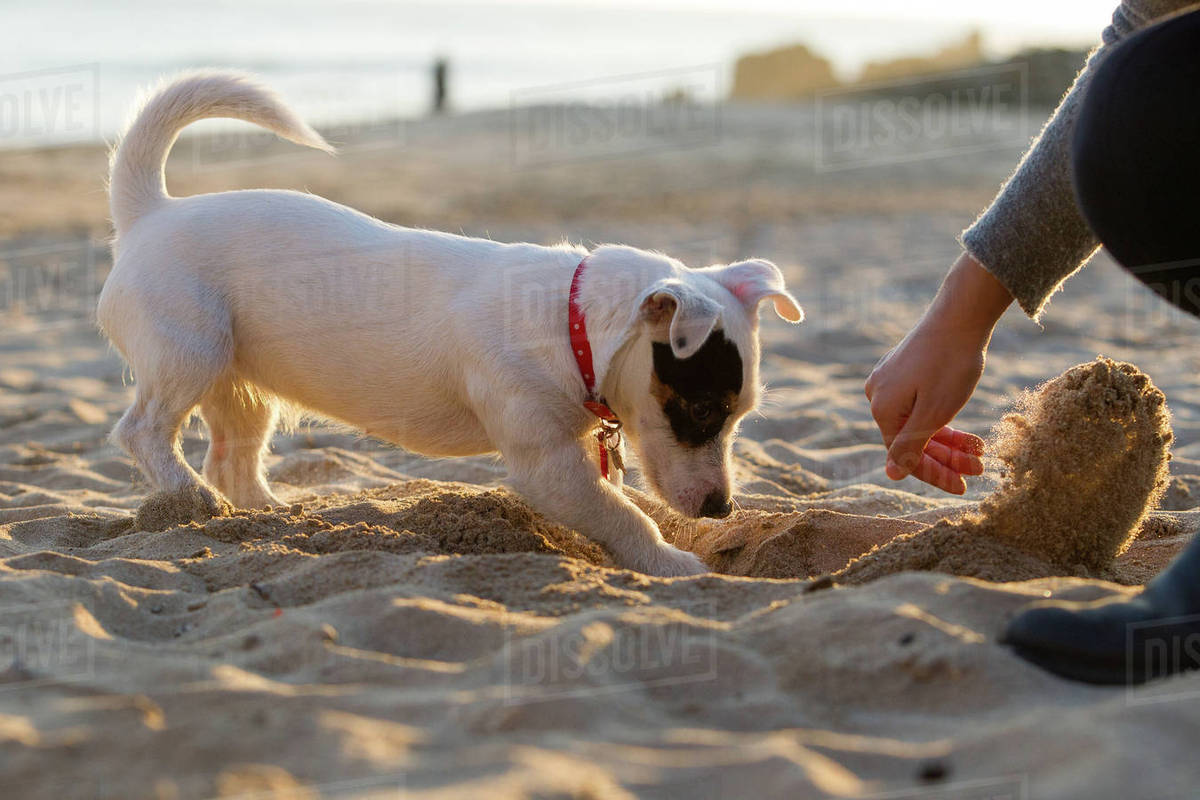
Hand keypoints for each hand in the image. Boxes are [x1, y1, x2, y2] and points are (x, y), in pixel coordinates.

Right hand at [864, 252, 1012, 493]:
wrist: (960, 314)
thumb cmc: (950, 363)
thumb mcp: (933, 413)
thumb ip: (911, 446)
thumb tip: (890, 474)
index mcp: (881, 408)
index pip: (905, 454)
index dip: (934, 474)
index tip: (963, 487)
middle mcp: (879, 396)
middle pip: (913, 439)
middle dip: (947, 458)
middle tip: (979, 468)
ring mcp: (891, 382)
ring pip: (920, 423)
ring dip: (950, 442)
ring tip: (979, 451)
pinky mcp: (905, 371)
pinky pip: (921, 405)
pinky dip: (943, 419)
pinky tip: (966, 432)